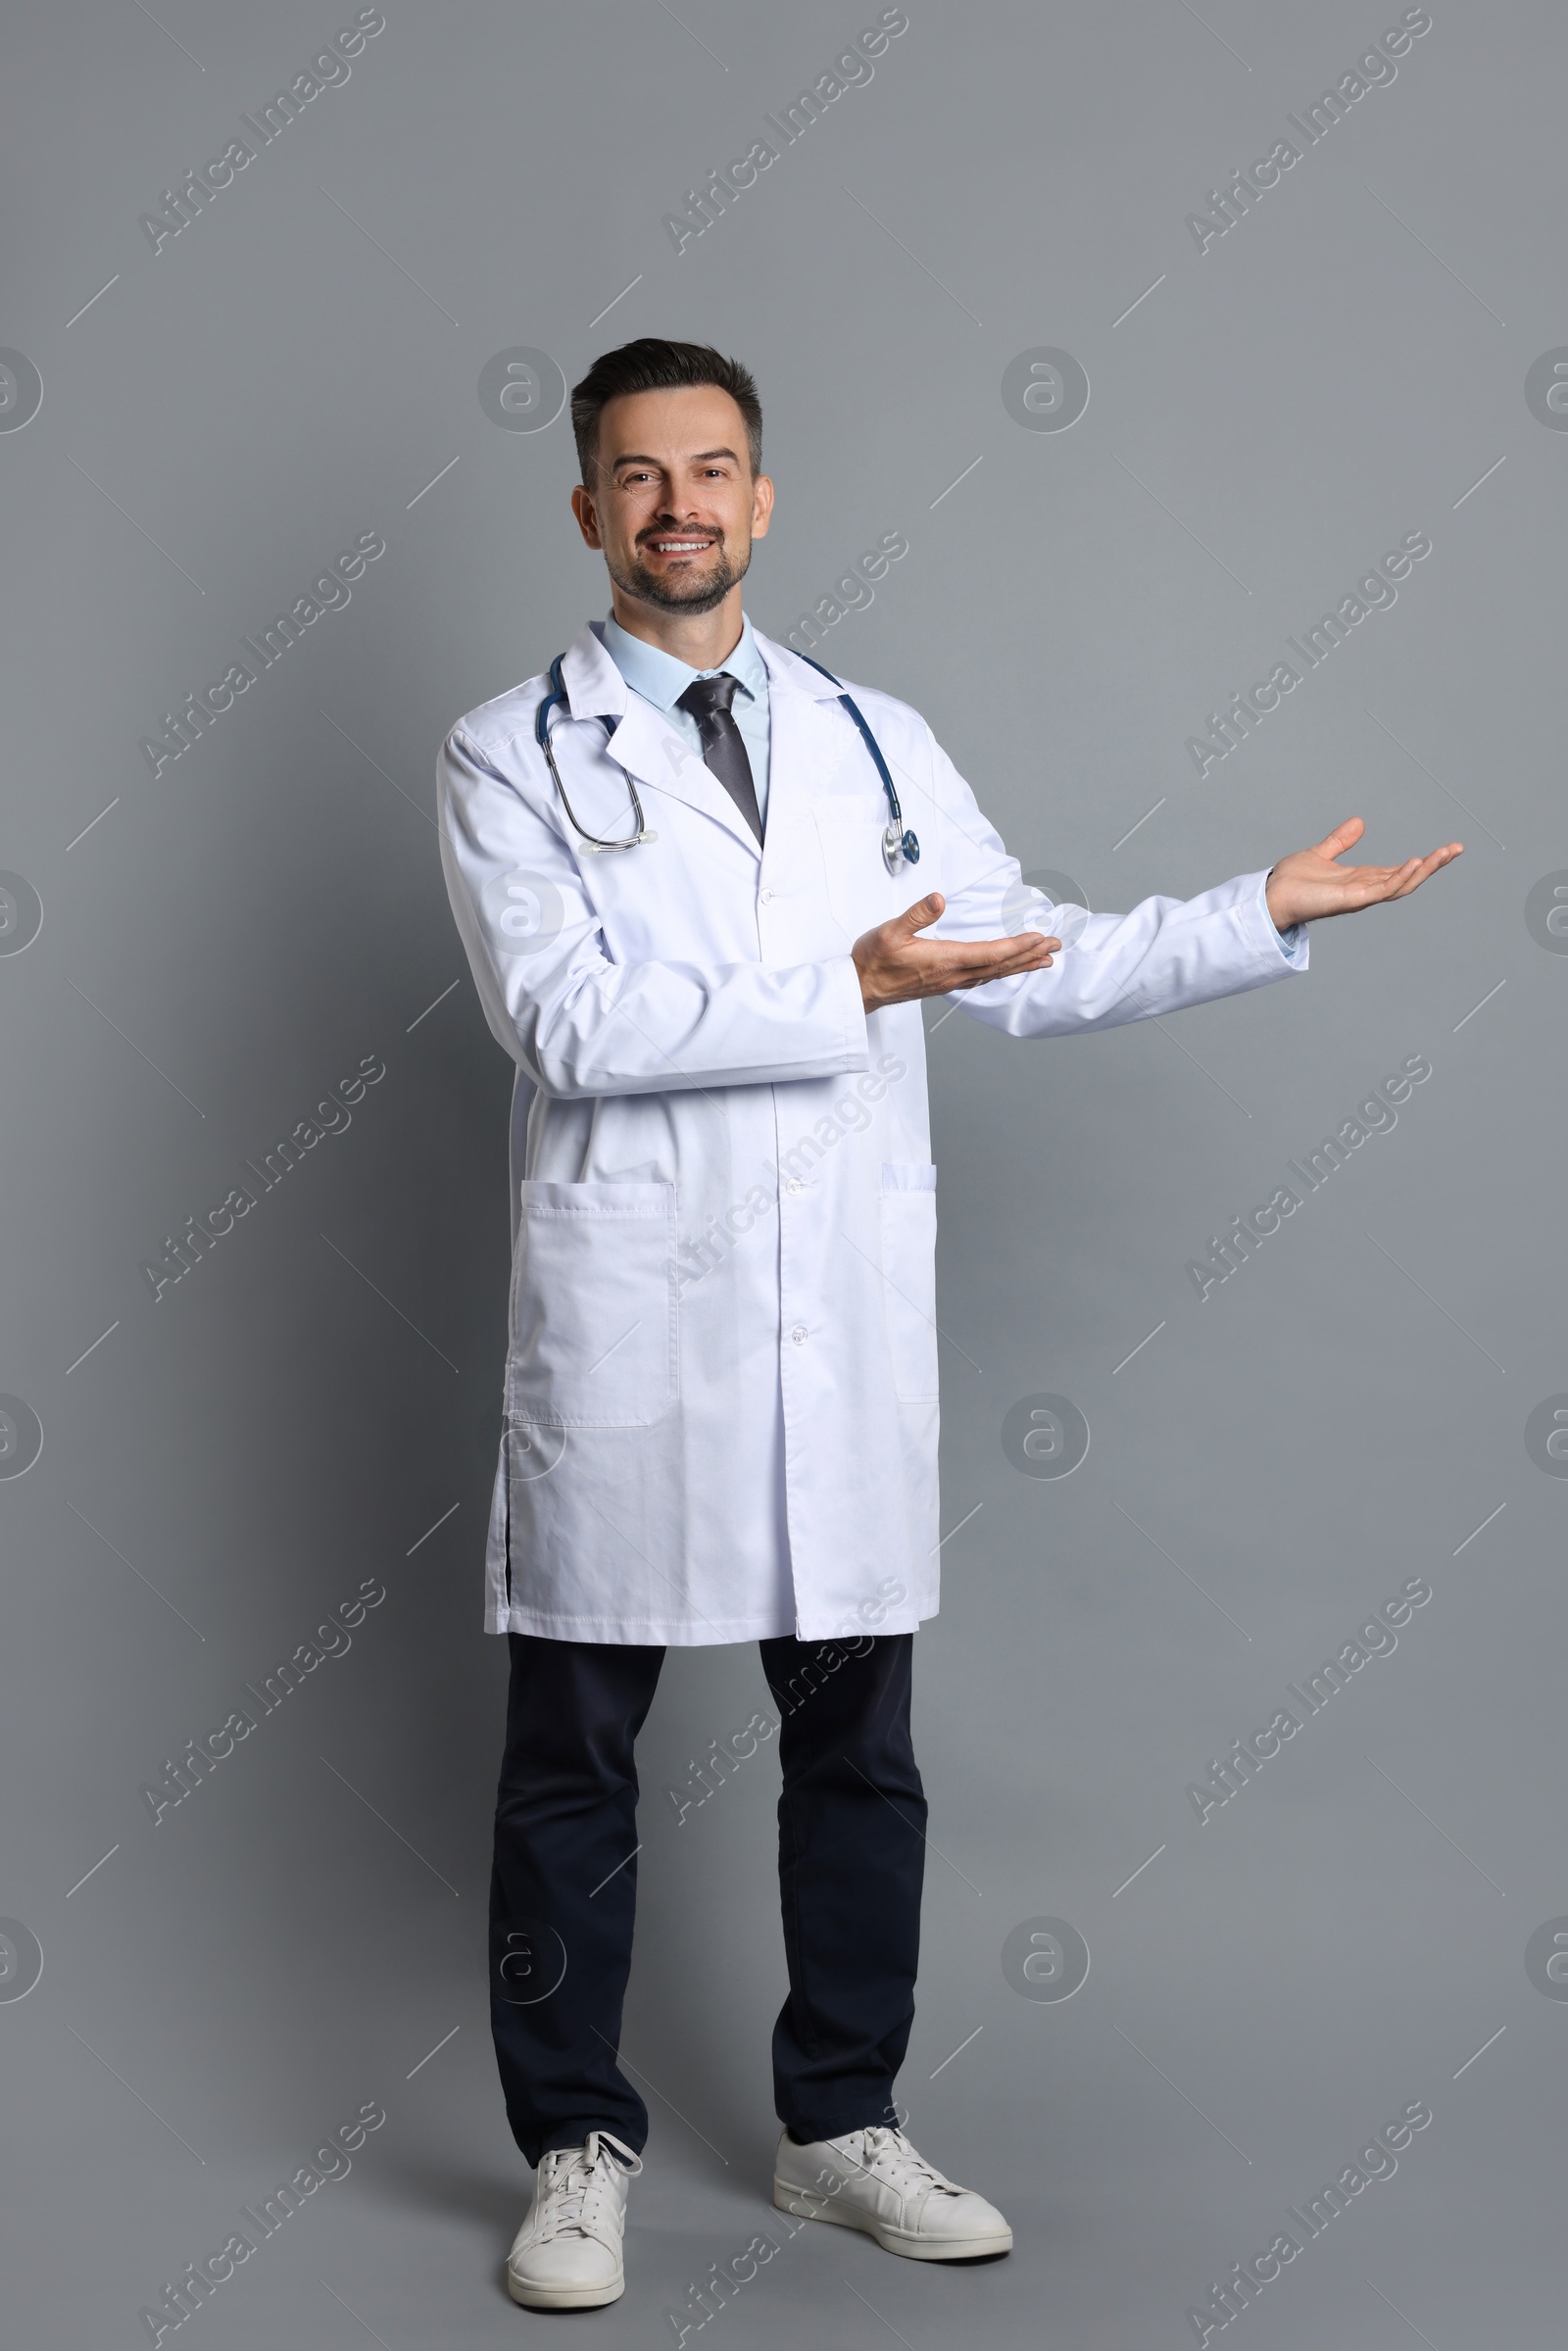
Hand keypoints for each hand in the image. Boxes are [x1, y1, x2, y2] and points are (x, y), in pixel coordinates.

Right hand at [853, 891, 1057, 1013]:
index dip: (1018, 946)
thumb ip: (916, 915)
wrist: (860, 988)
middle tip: (1056, 946)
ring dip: (1021, 965)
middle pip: (1000, 966)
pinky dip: (1002, 972)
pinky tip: (1006, 969)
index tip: (1040, 938)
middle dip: (1030, 955)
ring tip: (1043, 959)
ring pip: (994, 974)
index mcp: (945, 960)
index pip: (991, 954)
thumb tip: (938, 899)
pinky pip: (983, 978)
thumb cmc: (872, 961)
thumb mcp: (889, 931)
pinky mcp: (945, 984)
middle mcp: (953, 975)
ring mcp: (951, 982)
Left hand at [1264, 817, 1461, 930]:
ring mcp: (1360, 896)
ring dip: (1425, 870)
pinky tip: (1415, 862)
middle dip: (1434, 864)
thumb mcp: (1321, 854)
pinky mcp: (1351, 900)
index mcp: (1362, 879)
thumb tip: (1360, 822)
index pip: (1400, 870)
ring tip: (1445, 853)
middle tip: (1457, 848)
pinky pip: (1383, 890)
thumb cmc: (1291, 882)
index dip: (1424, 861)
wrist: (1271, 895)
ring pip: (1402, 885)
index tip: (1446, 849)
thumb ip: (1340, 840)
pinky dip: (1400, 877)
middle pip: (1408, 878)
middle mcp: (1365, 890)